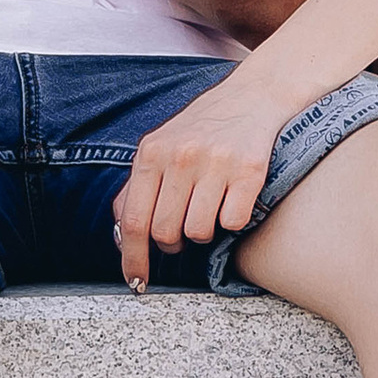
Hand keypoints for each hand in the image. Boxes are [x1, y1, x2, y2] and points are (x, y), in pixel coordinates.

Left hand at [113, 76, 296, 289]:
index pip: (133, 219)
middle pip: (165, 232)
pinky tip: (234, 199)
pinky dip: (233, 220)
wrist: (255, 94)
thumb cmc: (204, 127)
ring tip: (210, 208)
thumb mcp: (161, 145)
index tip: (137, 282)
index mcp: (152, 152)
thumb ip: (138, 186)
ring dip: (204, 231)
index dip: (133, 258)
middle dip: (173, 243)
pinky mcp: (250, 170)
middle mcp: (181, 156)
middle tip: (183, 232)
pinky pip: (233, 222)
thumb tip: (122, 235)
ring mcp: (216, 163)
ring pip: (199, 231)